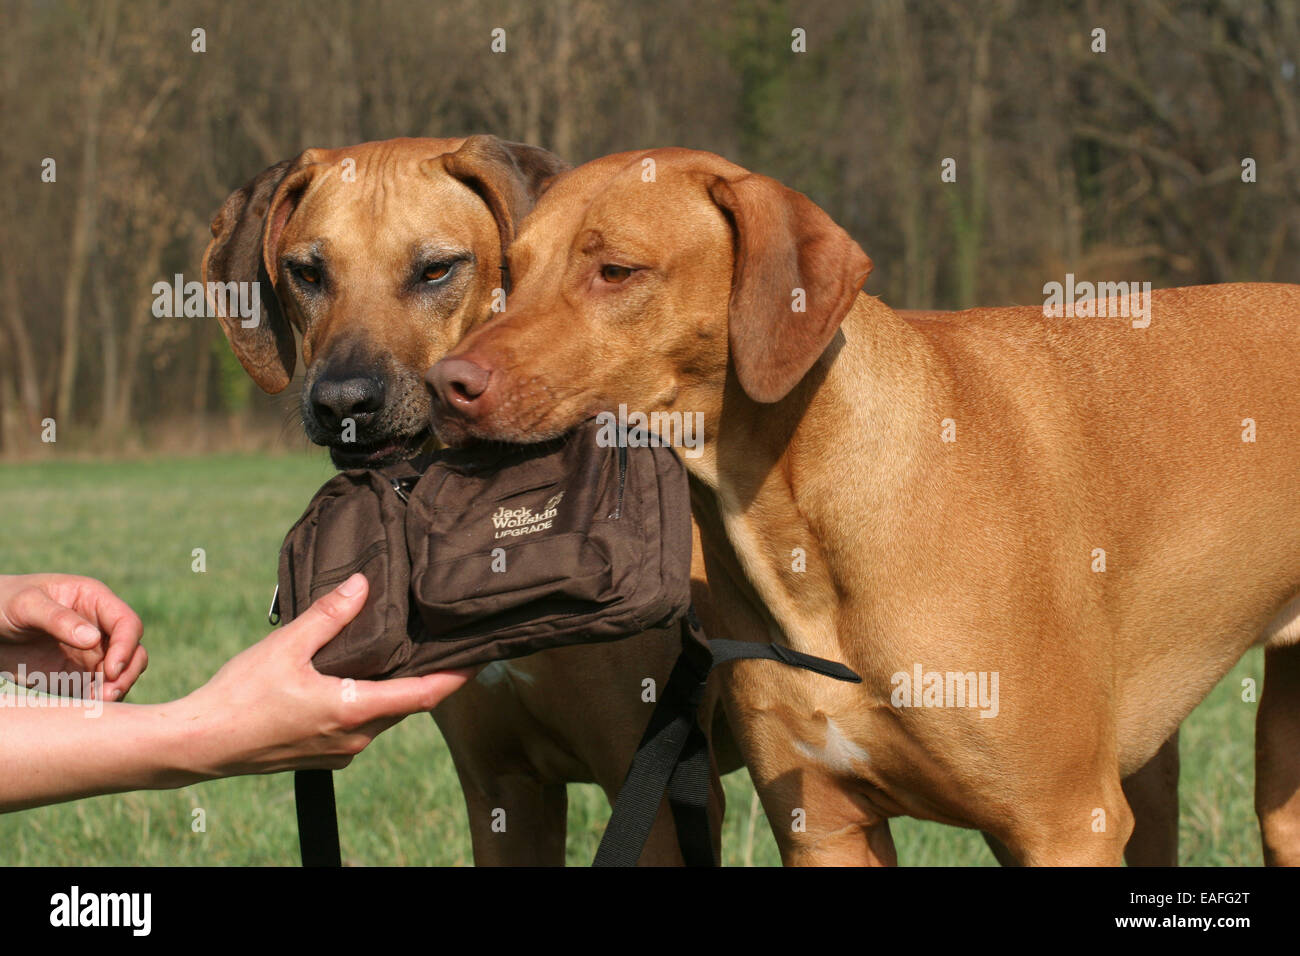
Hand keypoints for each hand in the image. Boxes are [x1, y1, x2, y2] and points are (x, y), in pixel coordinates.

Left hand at [0, 574, 146, 700]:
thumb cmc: (2, 603)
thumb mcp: (26, 604)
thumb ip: (58, 619)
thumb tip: (94, 639)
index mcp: (94, 601)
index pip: (127, 623)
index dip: (126, 646)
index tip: (111, 670)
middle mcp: (99, 627)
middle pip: (133, 650)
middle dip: (127, 671)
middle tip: (109, 692)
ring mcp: (89, 653)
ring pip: (121, 673)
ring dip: (116, 688)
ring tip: (97, 701)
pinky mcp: (76, 676)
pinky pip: (98, 690)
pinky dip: (99, 700)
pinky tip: (86, 706)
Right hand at [177, 573, 469, 776]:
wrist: (200, 744)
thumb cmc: (240, 697)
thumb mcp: (287, 646)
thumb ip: (330, 615)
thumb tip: (363, 584)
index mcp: (354, 710)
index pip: (424, 695)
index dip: (455, 677)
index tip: (479, 659)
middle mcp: (355, 737)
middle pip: (407, 705)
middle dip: (428, 679)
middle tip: (444, 648)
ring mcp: (339, 750)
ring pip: (383, 716)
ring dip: (396, 690)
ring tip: (406, 657)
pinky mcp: (322, 754)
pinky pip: (360, 726)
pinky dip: (370, 702)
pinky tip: (359, 679)